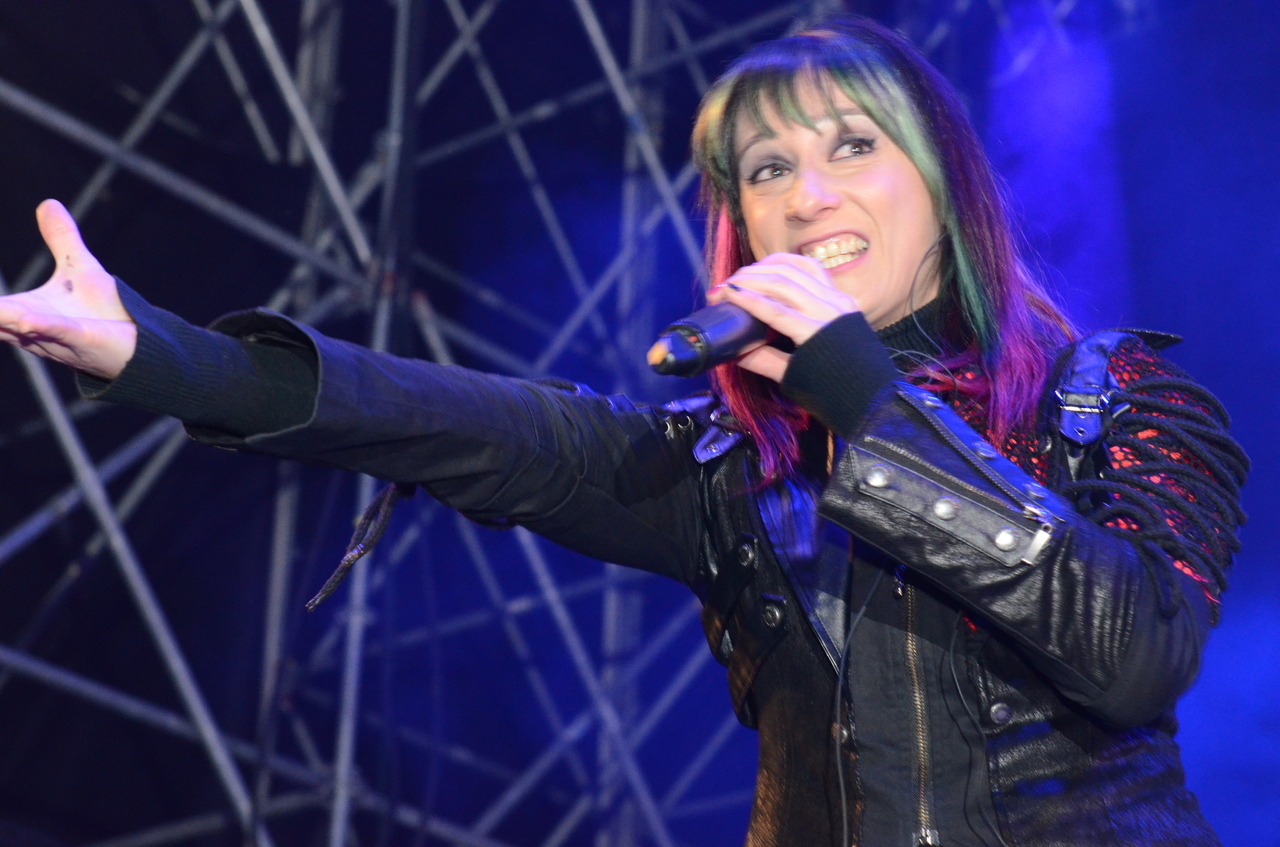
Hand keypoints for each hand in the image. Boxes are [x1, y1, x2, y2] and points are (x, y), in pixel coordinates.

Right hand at [0, 200, 136, 378]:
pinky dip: (41, 327)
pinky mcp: (83, 340)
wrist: (141, 345)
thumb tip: (47, 202)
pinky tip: (27, 320)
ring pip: (16, 329)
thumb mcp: (79, 268)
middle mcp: (30, 328)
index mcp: (22, 313)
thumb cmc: (106, 314)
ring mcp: (55, 336)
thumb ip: (60, 239)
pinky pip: (58, 334)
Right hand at [707, 252, 858, 382]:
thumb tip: (734, 349)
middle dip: (748, 280)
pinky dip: (789, 264)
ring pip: (796, 270)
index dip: (743, 299)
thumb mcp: (794, 380)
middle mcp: (830, 309)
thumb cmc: (833, 395)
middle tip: (722, 286)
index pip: (773, 309)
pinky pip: (813, 270)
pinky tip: (770, 266)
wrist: (874, 399)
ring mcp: (839, 300)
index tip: (719, 294)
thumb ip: (763, 361)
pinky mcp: (844, 297)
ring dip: (765, 268)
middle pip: (781, 283)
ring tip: (741, 275)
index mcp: (816, 333)